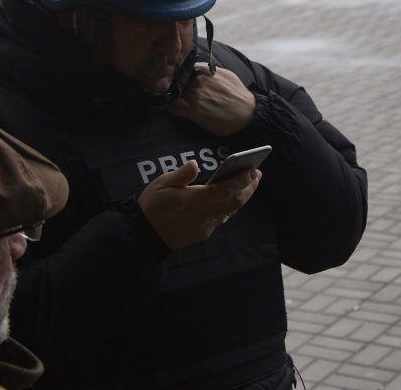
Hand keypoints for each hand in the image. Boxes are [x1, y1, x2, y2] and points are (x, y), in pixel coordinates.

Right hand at [137, 160, 259, 249]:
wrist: (144, 236)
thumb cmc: (151, 207)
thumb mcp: (161, 185)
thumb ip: (181, 175)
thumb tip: (195, 164)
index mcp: (194, 200)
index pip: (226, 190)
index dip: (242, 181)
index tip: (253, 170)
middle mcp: (204, 215)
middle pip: (235, 202)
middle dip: (249, 188)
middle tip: (257, 174)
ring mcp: (205, 227)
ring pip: (231, 211)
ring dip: (242, 197)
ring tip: (249, 183)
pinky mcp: (202, 233)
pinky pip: (221, 218)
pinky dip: (230, 206)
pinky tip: (231, 197)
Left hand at [169, 63, 255, 136]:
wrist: (248, 113)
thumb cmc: (238, 95)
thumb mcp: (226, 74)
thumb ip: (210, 70)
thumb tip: (199, 68)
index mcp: (204, 71)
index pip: (182, 68)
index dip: (176, 73)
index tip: (172, 77)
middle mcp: (198, 81)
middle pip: (176, 80)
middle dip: (171, 83)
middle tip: (165, 88)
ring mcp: (195, 96)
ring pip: (173, 92)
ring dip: (169, 94)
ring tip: (164, 97)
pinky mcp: (194, 111)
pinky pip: (174, 107)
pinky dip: (169, 105)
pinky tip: (167, 106)